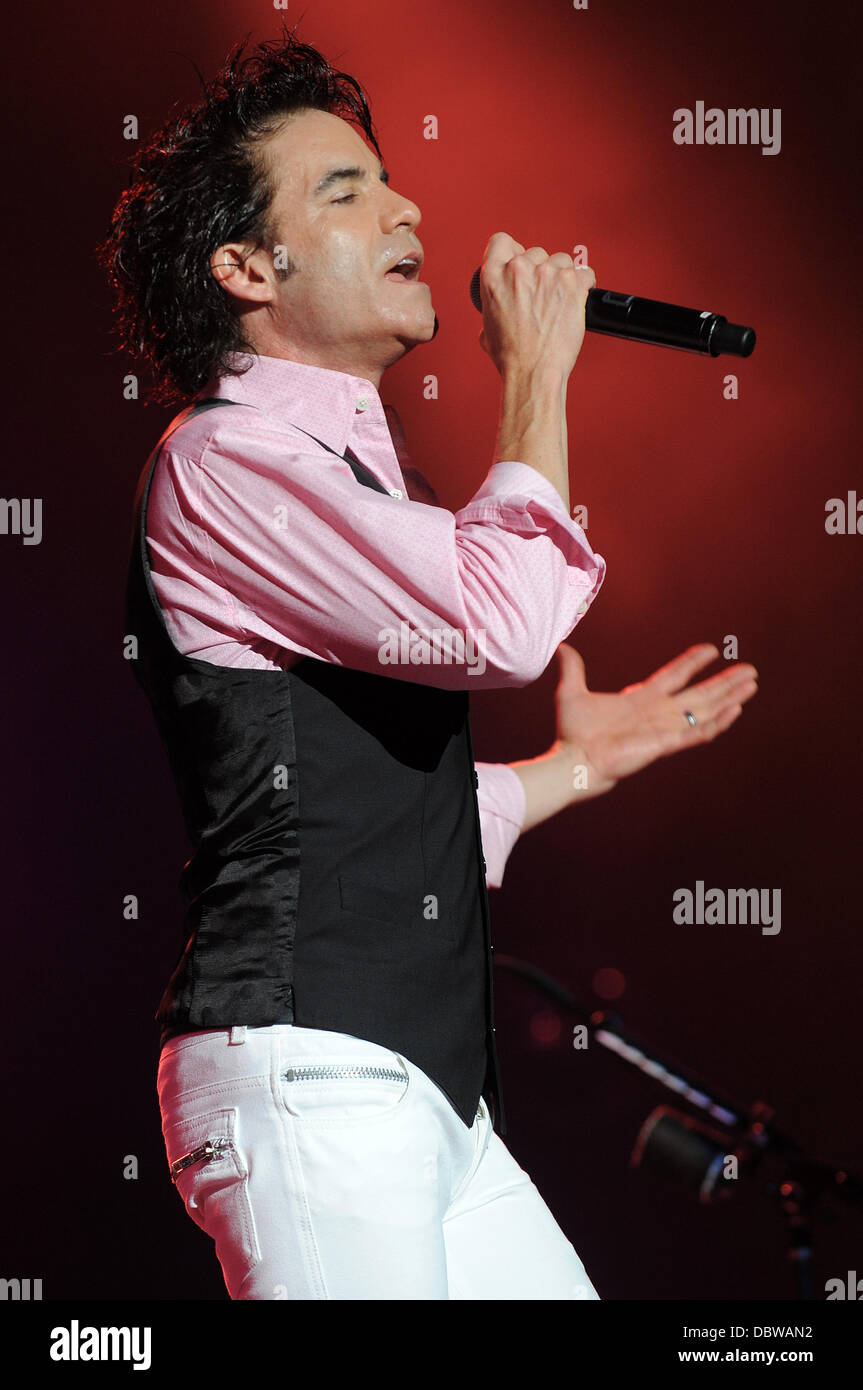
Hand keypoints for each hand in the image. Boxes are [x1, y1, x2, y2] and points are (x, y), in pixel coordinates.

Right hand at [478, 231, 595, 379]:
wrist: (533, 373)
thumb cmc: (512, 357)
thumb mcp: (487, 326)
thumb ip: (493, 304)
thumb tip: (501, 304)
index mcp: (493, 277)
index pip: (501, 241)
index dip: (513, 251)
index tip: (520, 262)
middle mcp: (519, 269)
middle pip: (535, 252)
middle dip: (540, 271)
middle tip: (542, 296)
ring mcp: (547, 274)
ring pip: (561, 260)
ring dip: (562, 277)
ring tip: (559, 301)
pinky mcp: (572, 284)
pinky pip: (585, 272)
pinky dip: (584, 285)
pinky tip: (576, 300)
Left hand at [553, 641, 758, 797]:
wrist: (574, 759)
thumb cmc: (573, 733)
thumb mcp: (572, 692)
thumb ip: (573, 669)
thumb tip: (562, 648)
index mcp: (642, 700)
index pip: (675, 676)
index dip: (693, 662)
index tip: (712, 649)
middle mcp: (659, 714)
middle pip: (701, 694)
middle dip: (725, 682)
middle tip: (750, 670)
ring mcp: (665, 729)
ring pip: (706, 711)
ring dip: (729, 698)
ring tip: (752, 684)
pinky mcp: (666, 744)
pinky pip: (698, 733)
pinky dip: (718, 722)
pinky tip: (735, 709)